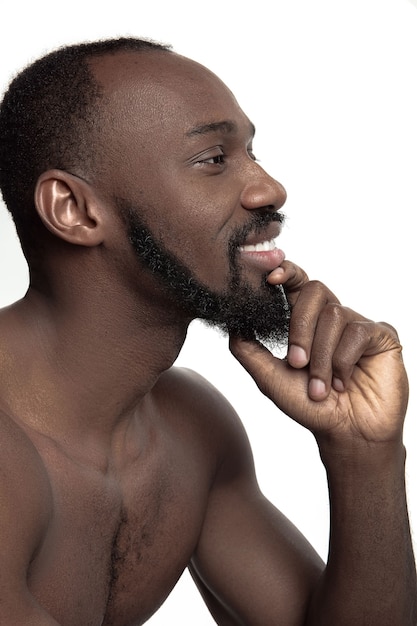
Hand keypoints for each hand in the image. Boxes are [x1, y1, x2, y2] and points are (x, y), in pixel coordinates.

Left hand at [229, 261, 407, 444]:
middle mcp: (332, 318)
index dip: (286, 271)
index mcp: (306, 321)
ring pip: (334, 315)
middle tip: (296, 363)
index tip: (271, 277)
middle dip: (299, 327)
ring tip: (321, 387)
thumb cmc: (309, 407)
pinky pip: (357, 332)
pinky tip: (343, 382)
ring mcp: (357, 325)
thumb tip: (232, 322)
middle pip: (314, 290)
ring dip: (322, 357)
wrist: (345, 435)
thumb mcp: (269, 377)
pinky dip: (343, 362)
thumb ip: (247, 349)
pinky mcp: (381, 336)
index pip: (297, 282)